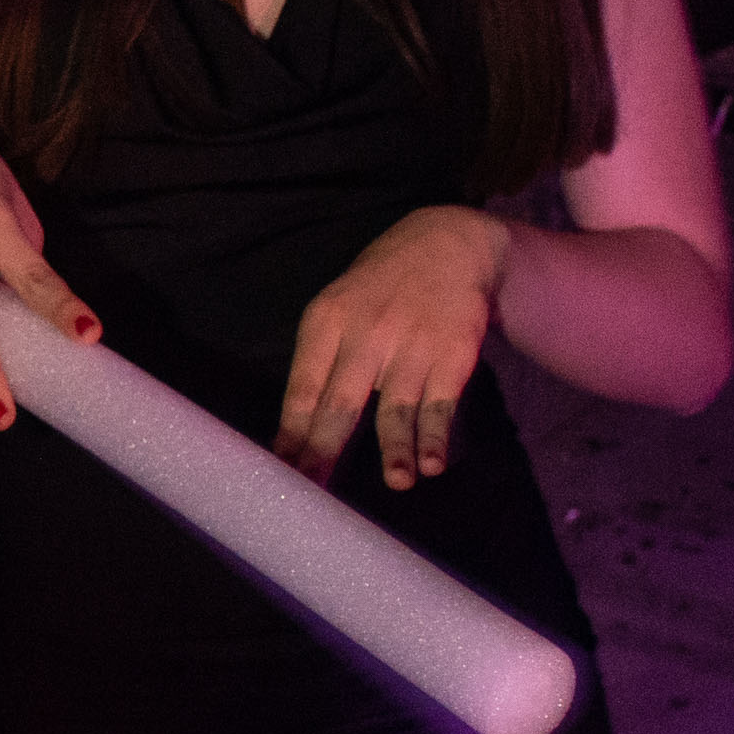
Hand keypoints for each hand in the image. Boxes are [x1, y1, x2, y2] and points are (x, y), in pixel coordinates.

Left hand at [280, 205, 510, 488]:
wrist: (448, 242)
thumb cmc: (380, 287)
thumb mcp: (339, 307)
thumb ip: (321, 361)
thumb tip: (296, 432)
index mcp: (326, 320)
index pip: (302, 388)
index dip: (291, 433)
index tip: (280, 473)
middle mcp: (365, 332)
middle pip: (340, 402)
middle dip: (323, 451)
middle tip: (312, 491)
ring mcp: (412, 343)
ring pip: (396, 407)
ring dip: (396, 449)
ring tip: (396, 483)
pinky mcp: (453, 352)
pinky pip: (440, 402)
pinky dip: (435, 435)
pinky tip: (431, 464)